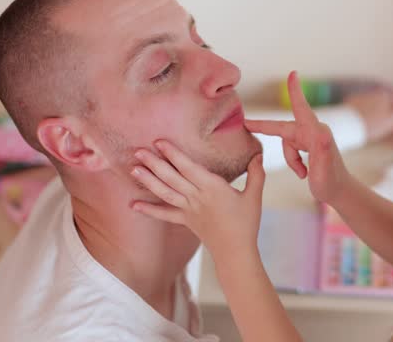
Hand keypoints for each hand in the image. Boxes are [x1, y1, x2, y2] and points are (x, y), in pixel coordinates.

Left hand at [130, 141, 264, 256]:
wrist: (236, 251)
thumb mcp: (254, 196)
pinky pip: (164, 215)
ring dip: (148, 181)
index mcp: (213, 188)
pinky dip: (149, 210)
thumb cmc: (247, 223)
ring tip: (134, 168)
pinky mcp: (186, 221)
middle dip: (154, 163)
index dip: (174, 154)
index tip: (160, 142)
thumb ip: (256, 174)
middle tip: (138, 150)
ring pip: (165, 193)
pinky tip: (133, 204)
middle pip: (172, 178)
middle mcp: (197, 197)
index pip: (189, 167)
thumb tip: (259, 154)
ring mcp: (189, 210)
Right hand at [245, 71, 352, 205]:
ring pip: (286, 143)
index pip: (301, 108)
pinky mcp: (308, 145)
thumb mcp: (325, 169)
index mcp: (316, 132)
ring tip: (303, 173)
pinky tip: (304, 172)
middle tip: (246, 122)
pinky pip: (290, 149)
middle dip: (264, 126)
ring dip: (291, 160)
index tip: (293, 74)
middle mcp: (313, 131)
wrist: (339, 192)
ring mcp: (310, 138)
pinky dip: (293, 162)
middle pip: (283, 129)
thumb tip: (321, 131)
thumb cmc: (331, 182)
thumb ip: (323, 149)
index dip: (294, 92)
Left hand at [344, 89, 392, 141]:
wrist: (350, 126)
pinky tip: (359, 121)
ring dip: (370, 112)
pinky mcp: (350, 102)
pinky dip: (359, 113)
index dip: (392, 114)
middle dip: (380, 112)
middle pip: (380, 103)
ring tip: (367, 125)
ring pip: (369, 105)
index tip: (387, 123)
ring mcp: (360, 96)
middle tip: (377, 125)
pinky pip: (358, 107)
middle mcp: (372, 93)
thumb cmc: (373, 124)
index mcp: (384, 96)